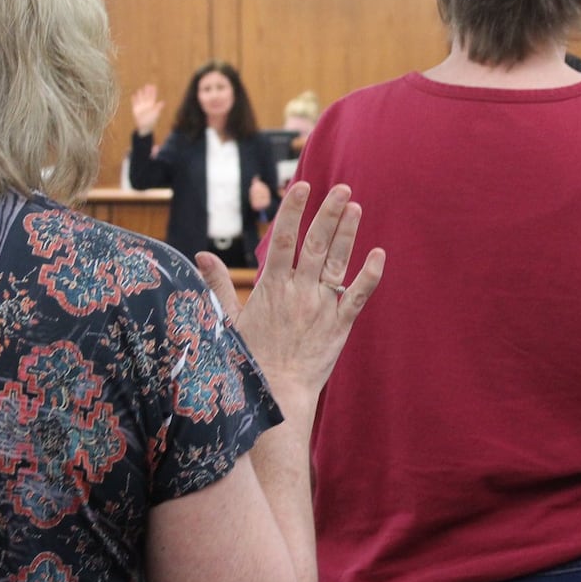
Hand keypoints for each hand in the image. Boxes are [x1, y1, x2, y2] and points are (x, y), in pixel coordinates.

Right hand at [131, 83, 164, 135]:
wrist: (145, 127)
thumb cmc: (152, 121)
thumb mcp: (156, 114)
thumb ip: (158, 107)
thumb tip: (163, 102)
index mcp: (152, 105)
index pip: (152, 96)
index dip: (153, 91)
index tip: (153, 86)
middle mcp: (146, 105)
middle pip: (146, 96)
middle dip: (147, 91)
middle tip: (147, 85)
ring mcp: (141, 107)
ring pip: (140, 98)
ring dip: (140, 94)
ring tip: (140, 90)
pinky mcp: (136, 109)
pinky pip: (134, 103)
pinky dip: (134, 99)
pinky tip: (133, 96)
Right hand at [196, 182, 383, 399]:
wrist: (275, 396)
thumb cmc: (248, 361)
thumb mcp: (227, 322)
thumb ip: (217, 285)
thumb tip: (201, 255)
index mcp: (271, 287)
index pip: (282, 239)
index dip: (293, 210)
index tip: (302, 185)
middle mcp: (298, 292)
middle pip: (316, 244)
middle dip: (328, 213)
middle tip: (341, 187)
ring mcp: (321, 308)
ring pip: (338, 263)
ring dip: (348, 234)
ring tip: (355, 206)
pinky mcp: (340, 326)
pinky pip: (357, 296)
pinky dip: (370, 275)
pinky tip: (379, 254)